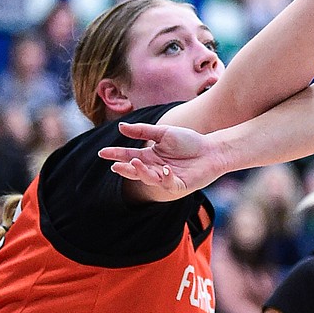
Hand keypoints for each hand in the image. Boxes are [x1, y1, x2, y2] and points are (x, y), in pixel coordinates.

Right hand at [97, 120, 227, 198]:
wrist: (211, 149)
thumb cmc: (188, 141)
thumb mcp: (163, 133)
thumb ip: (143, 130)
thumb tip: (120, 126)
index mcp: (149, 156)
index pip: (128, 155)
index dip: (116, 155)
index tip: (102, 153)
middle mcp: (154, 169)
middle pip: (135, 170)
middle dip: (124, 168)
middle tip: (115, 165)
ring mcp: (165, 178)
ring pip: (149, 178)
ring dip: (141, 172)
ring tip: (135, 163)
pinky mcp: (179, 185)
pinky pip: (168, 184)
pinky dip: (165, 178)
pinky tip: (165, 169)